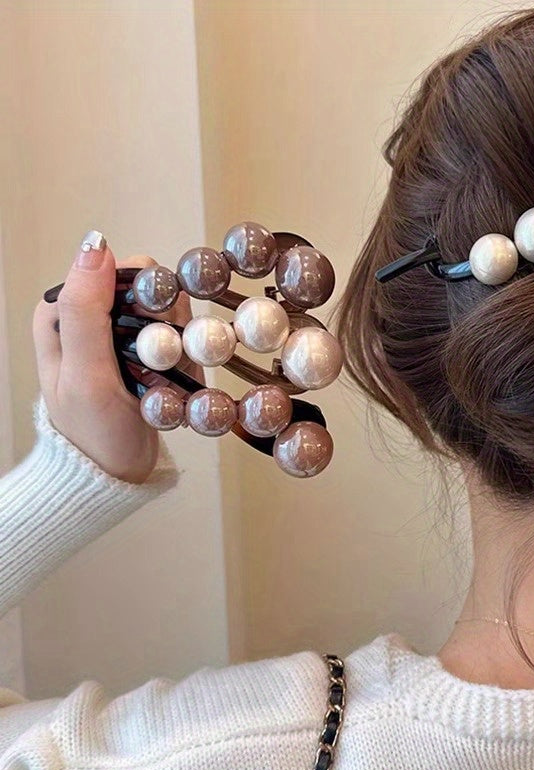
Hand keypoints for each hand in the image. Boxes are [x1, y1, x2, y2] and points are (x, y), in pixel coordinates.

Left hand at [32, 233, 194, 483]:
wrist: (112, 477)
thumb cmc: (92, 431)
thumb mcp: (84, 371)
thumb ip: (85, 309)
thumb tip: (96, 243)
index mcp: (64, 311)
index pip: (121, 273)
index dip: (150, 297)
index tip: (156, 336)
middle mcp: (92, 319)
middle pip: (153, 294)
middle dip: (167, 331)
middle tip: (160, 367)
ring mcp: (120, 339)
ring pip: (172, 319)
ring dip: (179, 352)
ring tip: (164, 384)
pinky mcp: (144, 359)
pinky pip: (180, 345)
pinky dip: (184, 366)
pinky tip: (173, 389)